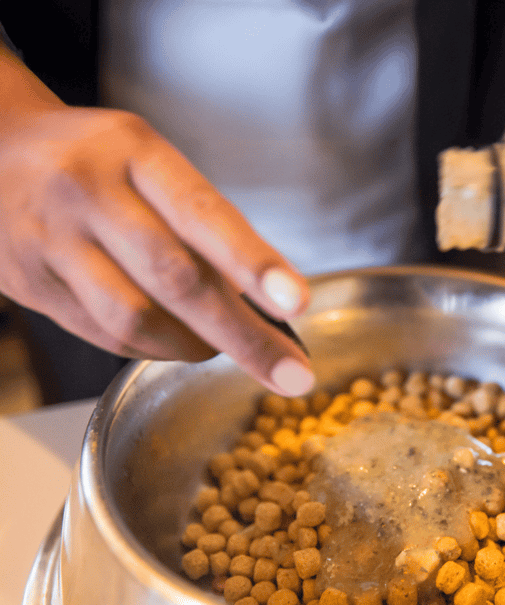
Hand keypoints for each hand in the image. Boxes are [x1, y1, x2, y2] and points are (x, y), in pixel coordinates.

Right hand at [0, 59, 313, 395]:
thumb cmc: (97, 162)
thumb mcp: (151, 163)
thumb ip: (201, 223)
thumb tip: (265, 299)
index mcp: (134, 153)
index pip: (203, 213)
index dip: (253, 263)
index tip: (297, 303)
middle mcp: (89, 194)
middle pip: (175, 279)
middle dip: (244, 337)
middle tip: (292, 375)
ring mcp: (53, 243)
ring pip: (136, 320)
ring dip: (196, 348)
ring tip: (226, 349)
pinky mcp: (32, 286)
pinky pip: (106, 337)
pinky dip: (155, 350)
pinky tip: (178, 343)